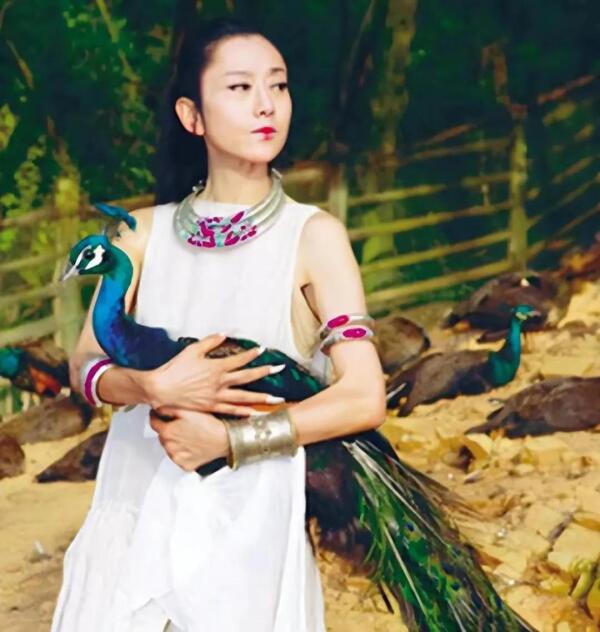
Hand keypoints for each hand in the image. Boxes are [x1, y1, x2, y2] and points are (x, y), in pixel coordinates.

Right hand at [143, 334, 283, 414]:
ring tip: (277, 399)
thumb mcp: (192, 350)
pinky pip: (231, 411)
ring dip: (262, 397)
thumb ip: (210, 342)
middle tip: (280, 369)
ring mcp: (217, 397)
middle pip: (247, 377)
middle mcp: (220, 382)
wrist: (161, 389)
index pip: (239, 359)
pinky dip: (244, 412)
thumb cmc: (175, 369)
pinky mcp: (212, 407)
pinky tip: (255, 413)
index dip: (252, 354)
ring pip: (244, 397)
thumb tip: (224, 334)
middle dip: (265, 372)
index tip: (262, 350)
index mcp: (216, 367)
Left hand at [149, 406, 230, 470]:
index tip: (160, 414)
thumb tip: (156, 407)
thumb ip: (169, 409)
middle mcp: (169, 447)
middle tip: (182, 425)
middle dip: (169, 429)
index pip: (153, 423)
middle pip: (162, 435)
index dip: (157, 416)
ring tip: (189, 435)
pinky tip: (192, 445)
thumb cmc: (209, 424)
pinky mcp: (185, 465)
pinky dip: (183, 452)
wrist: (225, 439)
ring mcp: (177, 457)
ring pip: (169, 447)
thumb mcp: (188, 411)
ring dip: (175, 441)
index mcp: (167, 432)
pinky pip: (179, 458)